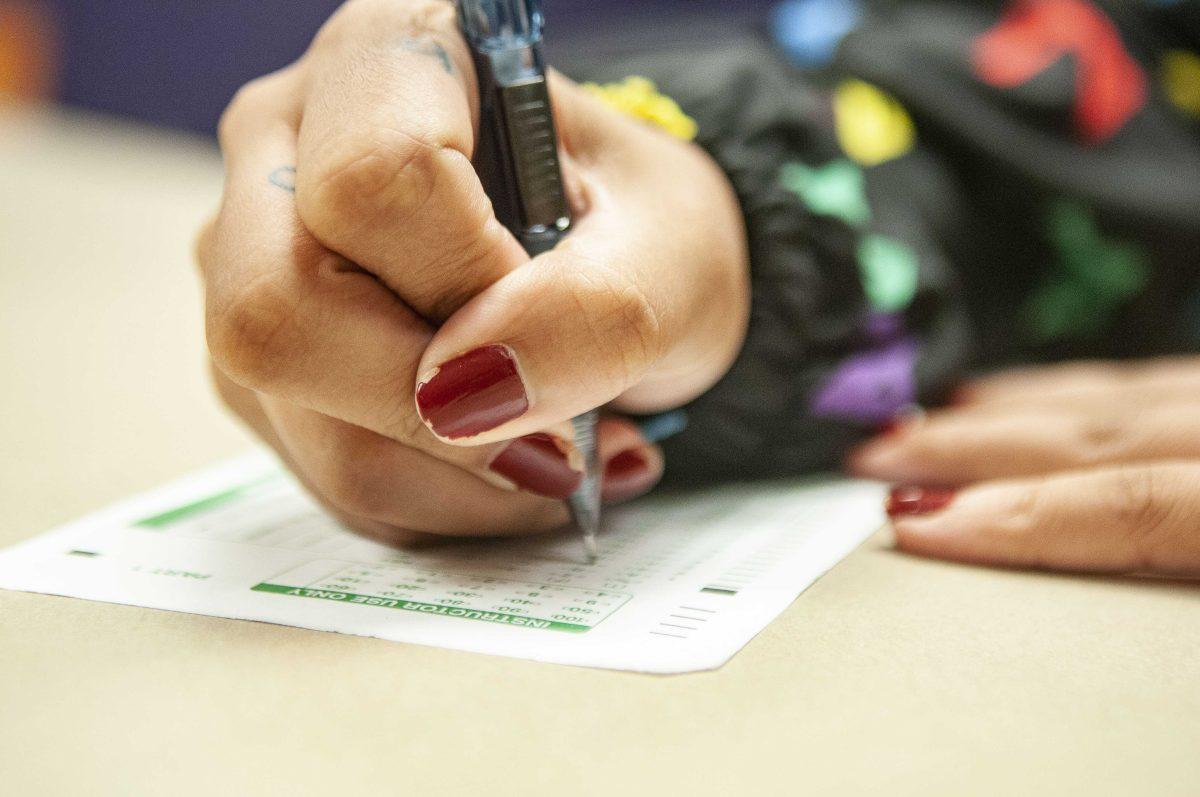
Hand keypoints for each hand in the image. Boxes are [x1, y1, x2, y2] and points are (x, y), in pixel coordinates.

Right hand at [197, 0, 749, 541]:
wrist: (628, 272)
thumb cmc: (645, 233)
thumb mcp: (671, 257)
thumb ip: (593, 313)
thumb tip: (459, 397)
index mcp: (389, 59)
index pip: (367, 184)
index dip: (465, 285)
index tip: (551, 309)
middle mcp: (286, 147)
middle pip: (277, 312)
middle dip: (435, 413)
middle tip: (557, 437)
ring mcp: (253, 262)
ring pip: (305, 420)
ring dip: (460, 474)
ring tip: (559, 450)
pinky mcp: (268, 365)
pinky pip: (326, 472)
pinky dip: (439, 493)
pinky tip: (506, 455)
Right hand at [847, 358, 1199, 576]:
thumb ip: (1153, 541)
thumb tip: (1078, 608)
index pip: (1129, 503)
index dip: (1014, 519)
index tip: (917, 530)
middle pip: (1093, 434)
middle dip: (969, 448)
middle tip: (876, 461)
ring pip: (1111, 396)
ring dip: (1006, 415)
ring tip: (928, 425)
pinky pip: (1151, 379)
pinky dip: (1077, 390)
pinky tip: (1041, 397)